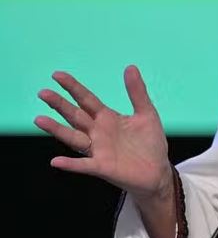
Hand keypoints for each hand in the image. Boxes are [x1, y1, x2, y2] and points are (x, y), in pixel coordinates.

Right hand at [35, 65, 172, 201]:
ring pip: (73, 138)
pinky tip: (56, 161)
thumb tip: (130, 67)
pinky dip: (70, 164)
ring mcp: (98, 150)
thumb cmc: (150, 143)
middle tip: (43, 92)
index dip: (73, 87)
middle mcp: (98, 132)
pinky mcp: (102, 167)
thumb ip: (137, 92)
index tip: (57, 75)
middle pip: (75, 116)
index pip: (86, 100)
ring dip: (57, 130)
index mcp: (107, 118)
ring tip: (40, 120)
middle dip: (60, 104)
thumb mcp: (146, 114)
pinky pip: (84, 165)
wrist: (157, 171)